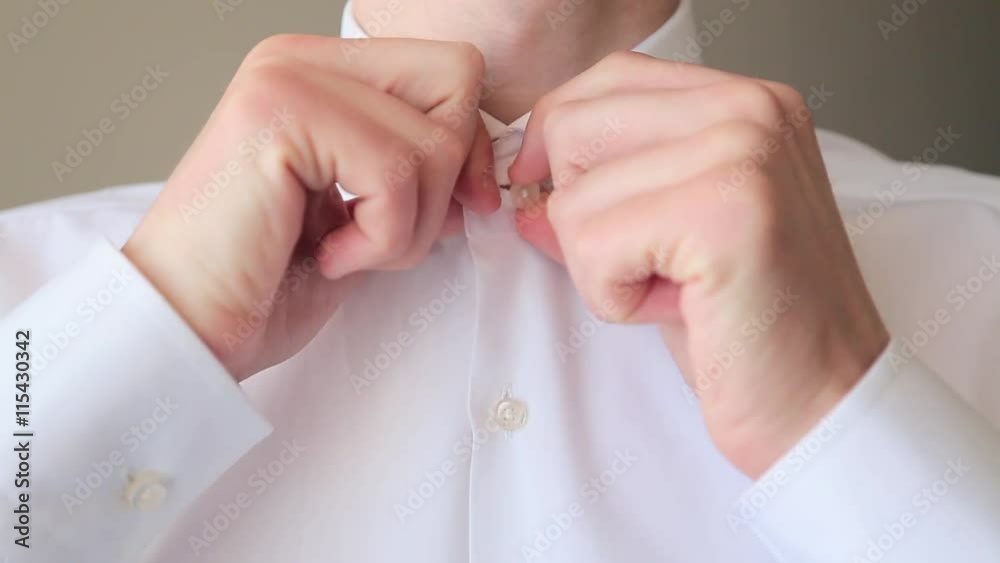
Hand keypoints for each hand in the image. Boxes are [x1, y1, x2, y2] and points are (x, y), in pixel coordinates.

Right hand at [124, 35, 498, 380]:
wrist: (186, 332)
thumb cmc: (266, 284)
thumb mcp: (367, 218)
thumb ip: (421, 177)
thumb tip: (484, 175)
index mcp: (322, 73)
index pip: (451, 71)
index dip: (469, 147)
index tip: (449, 212)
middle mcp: (302, 61)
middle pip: (457, 80)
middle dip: (448, 179)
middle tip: (390, 234)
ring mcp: (288, 80)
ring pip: (435, 140)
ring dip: (410, 227)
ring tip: (348, 251)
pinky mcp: (280, 115)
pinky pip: (399, 175)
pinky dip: (382, 240)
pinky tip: (329, 256)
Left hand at [510, 52, 888, 477]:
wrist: (824, 404)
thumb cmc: (751, 325)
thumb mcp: (671, 237)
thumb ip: (604, 192)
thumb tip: (523, 190)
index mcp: (748, 101)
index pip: (608, 79)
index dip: (559, 140)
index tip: (555, 199)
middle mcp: (751, 110)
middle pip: (574, 124)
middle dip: (575, 209)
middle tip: (643, 263)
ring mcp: (742, 153)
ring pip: (573, 196)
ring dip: (600, 266)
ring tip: (675, 292)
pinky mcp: (722, 212)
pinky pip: (591, 242)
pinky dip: (613, 296)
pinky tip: (679, 310)